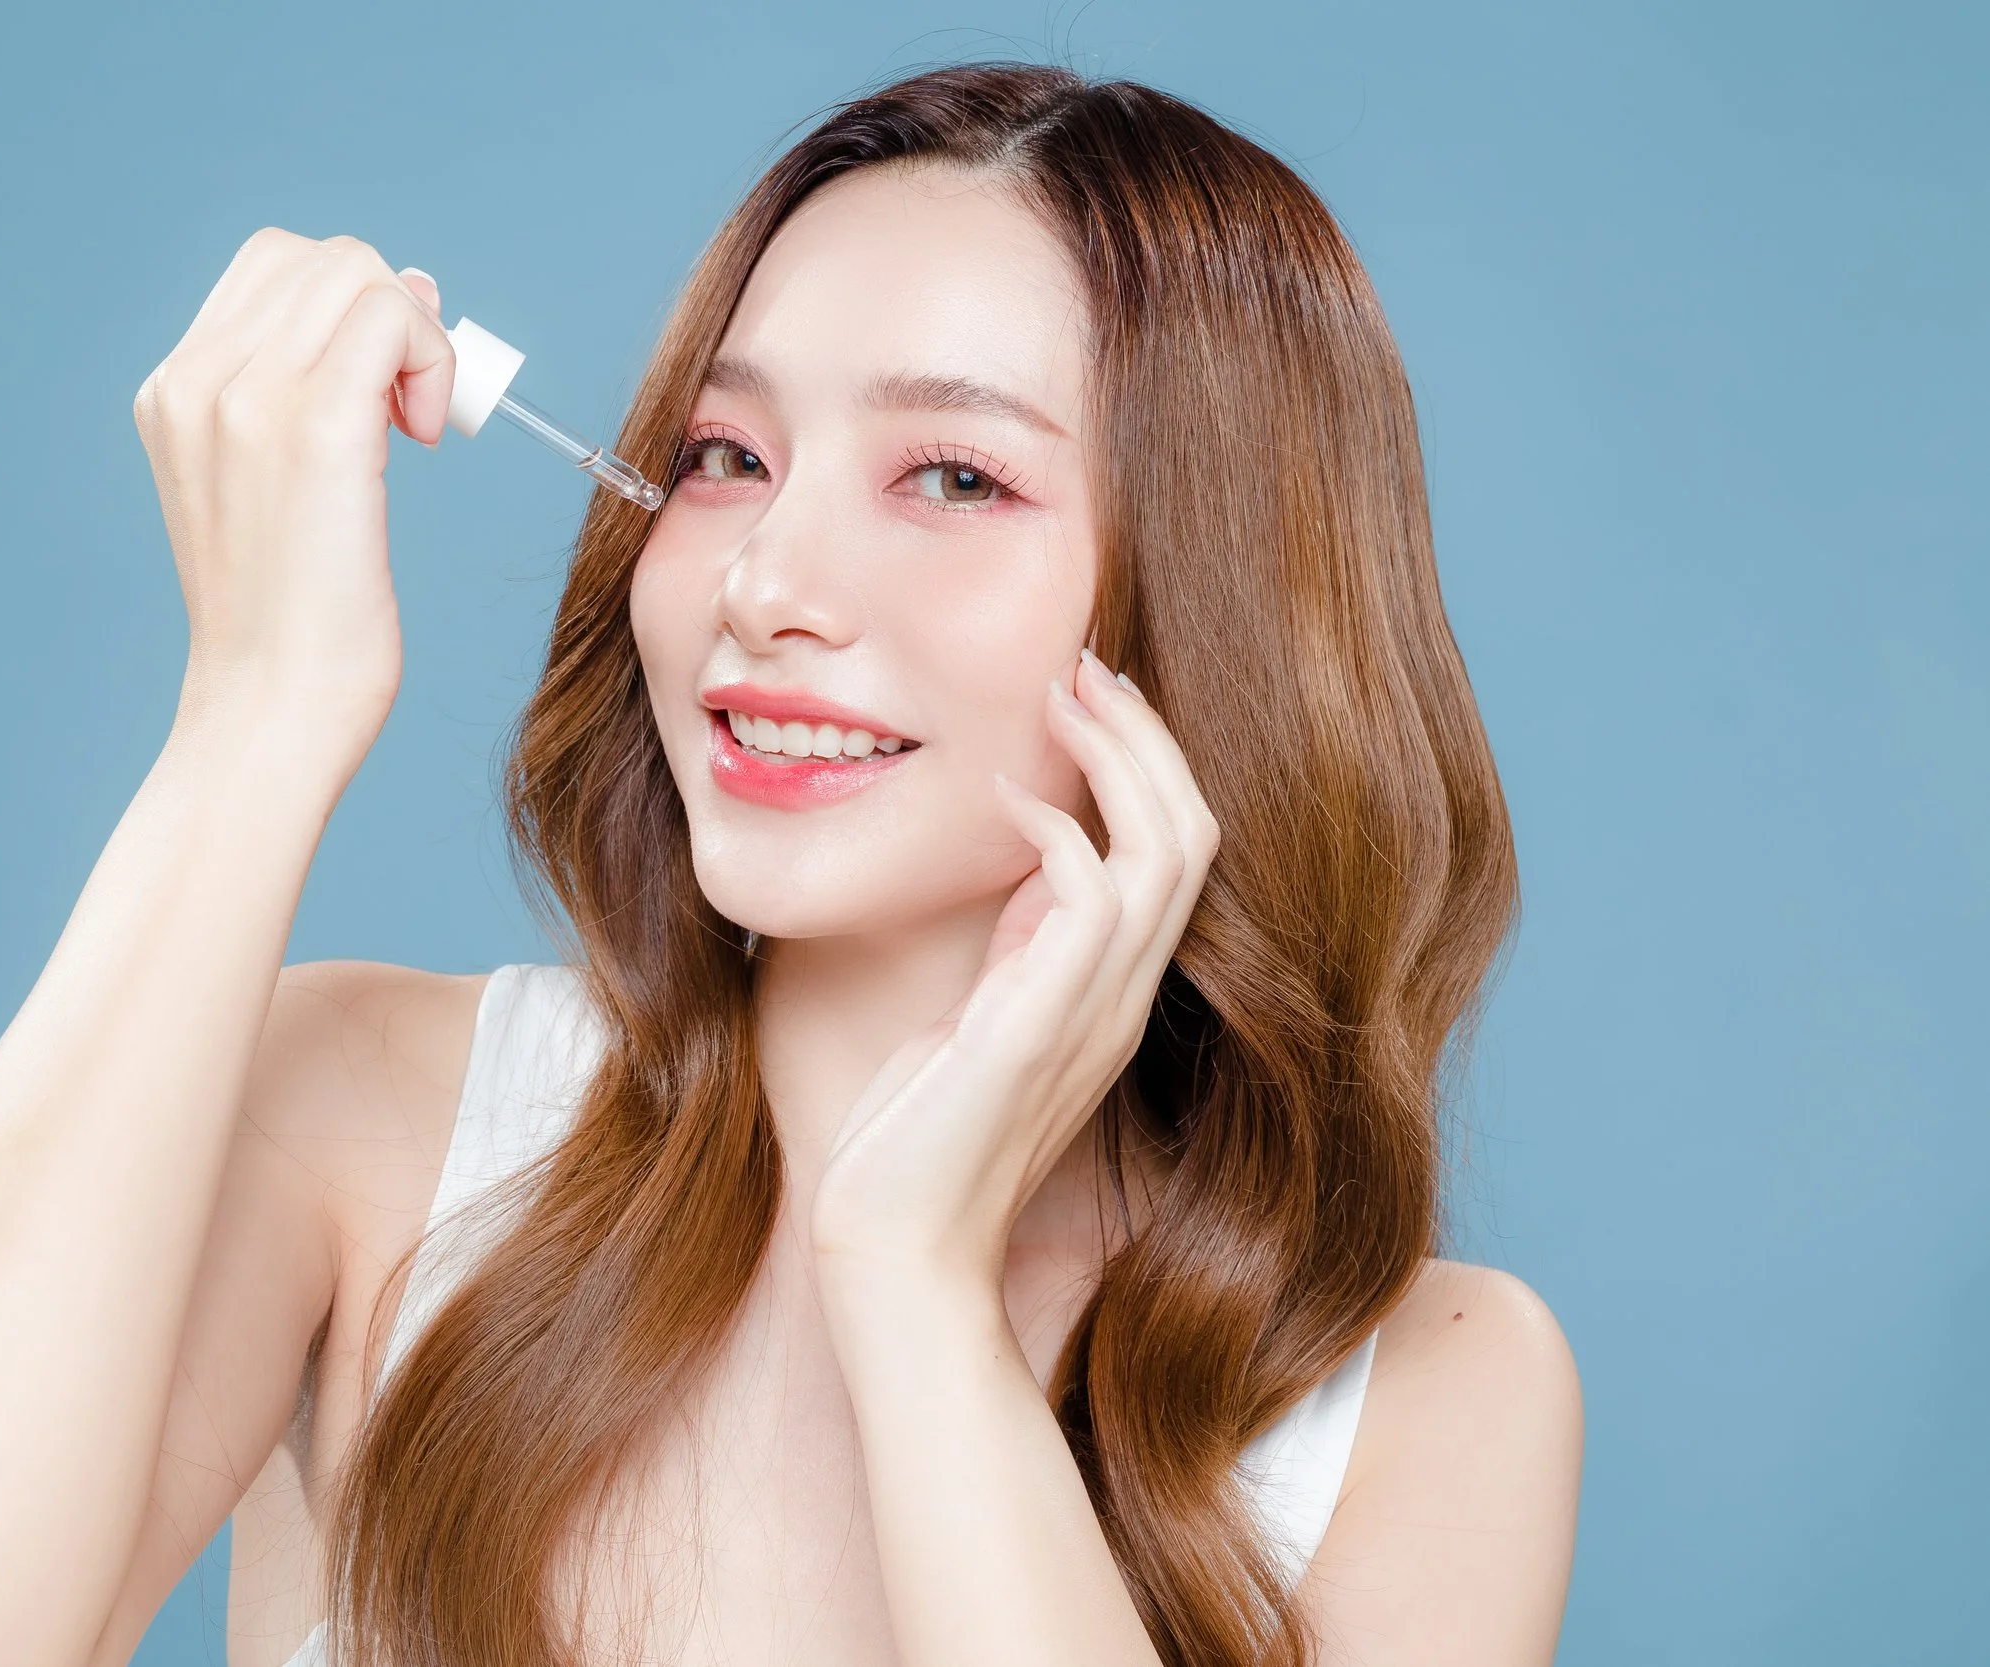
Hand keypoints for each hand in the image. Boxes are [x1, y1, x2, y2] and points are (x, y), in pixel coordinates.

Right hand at [133, 230, 454, 760]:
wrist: (270, 708)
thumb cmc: (291, 615)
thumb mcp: (270, 486)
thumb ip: (308, 386)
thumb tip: (406, 287)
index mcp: (172, 392)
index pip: (273, 268)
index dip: (350, 307)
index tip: (383, 387)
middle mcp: (195, 382)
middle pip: (320, 258)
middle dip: (389, 313)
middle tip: (410, 406)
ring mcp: (245, 399)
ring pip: (359, 274)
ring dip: (415, 337)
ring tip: (414, 424)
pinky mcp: (316, 430)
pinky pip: (392, 317)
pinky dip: (433, 358)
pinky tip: (425, 432)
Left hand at [809, 649, 1220, 1296]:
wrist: (898, 1251)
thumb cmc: (920, 1138)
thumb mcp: (981, 1018)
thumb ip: (1018, 948)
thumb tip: (1032, 859)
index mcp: (1110, 994)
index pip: (1175, 855)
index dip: (1146, 766)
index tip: (1091, 697)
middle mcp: (1120, 1001)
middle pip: (1193, 835)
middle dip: (1148, 738)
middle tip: (1087, 664)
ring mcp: (1090, 1016)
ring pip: (1165, 854)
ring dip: (1119, 760)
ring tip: (1064, 693)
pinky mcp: (1036, 1032)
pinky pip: (1090, 903)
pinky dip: (1058, 833)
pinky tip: (1008, 800)